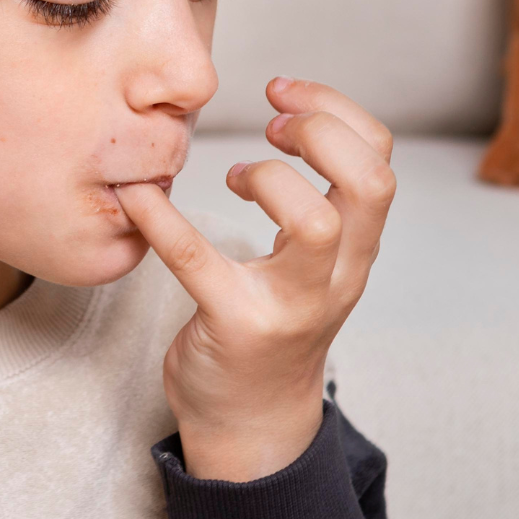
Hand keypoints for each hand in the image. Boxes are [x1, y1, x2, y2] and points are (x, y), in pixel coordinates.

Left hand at [116, 77, 394, 481]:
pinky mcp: (236, 324)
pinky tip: (137, 198)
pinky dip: (161, 218)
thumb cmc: (275, 326)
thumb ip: (321, 202)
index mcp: (356, 251)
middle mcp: (337, 276)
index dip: (339, 112)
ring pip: (316, 222)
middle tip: (271, 126)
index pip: (381, 160)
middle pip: (370, 183)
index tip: (285, 96)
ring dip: (269, 177)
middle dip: (321, 132)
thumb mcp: (319, 265)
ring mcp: (292, 304)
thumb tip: (292, 112)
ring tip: (239, 176)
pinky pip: (198, 259)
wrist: (252, 422)